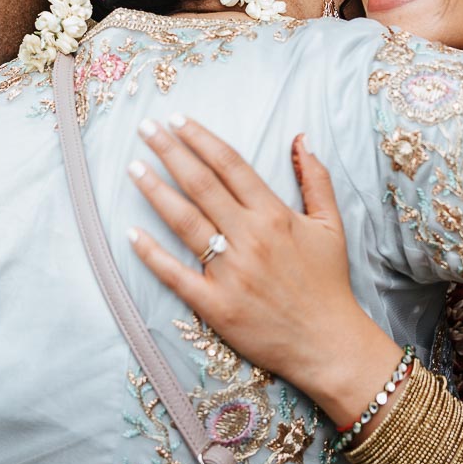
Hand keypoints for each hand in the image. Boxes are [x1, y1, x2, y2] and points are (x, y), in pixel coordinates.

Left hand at [126, 119, 402, 422]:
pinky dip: (152, 254)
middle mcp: (250, 237)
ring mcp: (230, 272)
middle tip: (146, 128)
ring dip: (155, 191)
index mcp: (274, 214)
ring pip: (184, 221)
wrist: (329, 343)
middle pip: (201, 184)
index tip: (178, 120)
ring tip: (134, 167)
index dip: (201, 138)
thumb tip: (301, 138)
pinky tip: (132, 234)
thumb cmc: (328, 283)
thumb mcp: (331, 225)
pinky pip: (176, 274)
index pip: (230, 164)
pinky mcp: (216, 305)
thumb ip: (316, 179)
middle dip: (170, 151)